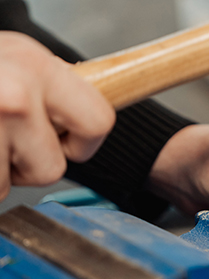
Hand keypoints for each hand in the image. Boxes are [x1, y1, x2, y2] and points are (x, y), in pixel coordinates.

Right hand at [0, 32, 114, 199]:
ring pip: (7, 186)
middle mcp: (14, 94)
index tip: (66, 141)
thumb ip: (54, 90)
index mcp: (37, 67)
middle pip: (51, 169)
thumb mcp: (16, 60)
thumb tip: (86, 122)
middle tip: (5, 140)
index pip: (98, 122)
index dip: (84, 142)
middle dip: (29, 165)